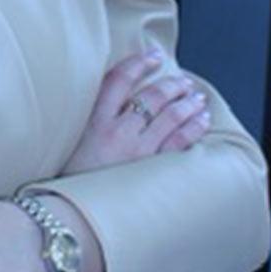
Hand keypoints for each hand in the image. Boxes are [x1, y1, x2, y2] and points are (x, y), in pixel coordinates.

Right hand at [62, 51, 210, 174]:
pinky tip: (202, 120)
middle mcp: (117, 132)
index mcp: (94, 121)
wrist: (74, 215)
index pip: (119, 79)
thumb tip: (115, 101)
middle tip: (183, 81)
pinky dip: (194, 127)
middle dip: (172, 84)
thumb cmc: (71, 178)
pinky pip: (181, 143)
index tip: (152, 56)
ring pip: (171, 117)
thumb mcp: (69, 142)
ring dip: (187, 103)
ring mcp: (138, 151)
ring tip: (196, 97)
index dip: (138, 63)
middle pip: (151, 96)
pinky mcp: (152, 170)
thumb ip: (90, 120)